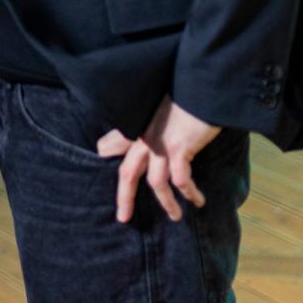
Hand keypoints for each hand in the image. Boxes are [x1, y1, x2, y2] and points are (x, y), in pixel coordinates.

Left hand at [97, 96, 221, 222]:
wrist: (199, 84)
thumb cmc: (182, 96)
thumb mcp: (158, 107)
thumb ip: (146, 123)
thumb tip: (130, 135)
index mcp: (137, 126)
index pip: (115, 144)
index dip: (108, 153)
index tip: (103, 163)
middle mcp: (144, 136)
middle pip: (127, 172)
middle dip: (125, 198)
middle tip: (123, 218)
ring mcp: (160, 143)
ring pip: (155, 183)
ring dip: (167, 203)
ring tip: (175, 216)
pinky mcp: (179, 148)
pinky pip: (181, 180)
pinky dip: (190, 193)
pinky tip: (198, 201)